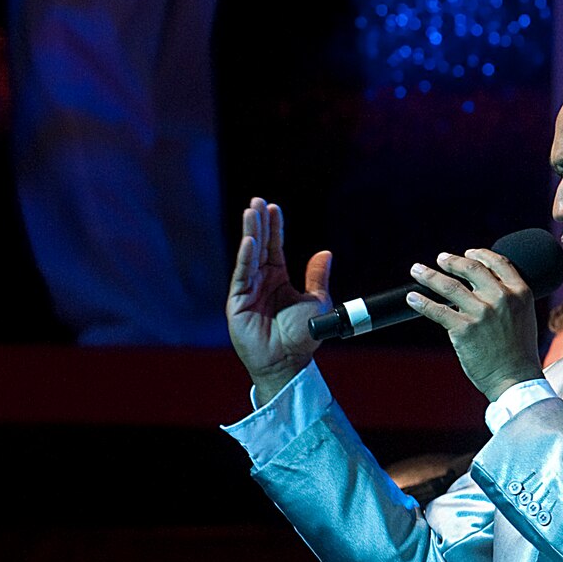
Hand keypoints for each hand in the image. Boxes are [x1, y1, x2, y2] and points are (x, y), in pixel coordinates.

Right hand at [227, 199, 331, 401]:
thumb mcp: (317, 300)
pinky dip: (246, 258)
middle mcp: (261, 281)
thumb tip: (325, 252)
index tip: (274, 208)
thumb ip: (317, 276)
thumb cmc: (303, 334)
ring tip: (251, 212)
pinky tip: (249, 241)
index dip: (274, 228)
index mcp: (278, 279)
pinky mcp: (237, 301)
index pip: (275, 247)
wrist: (290, 360)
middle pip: (259, 246)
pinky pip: (242, 275)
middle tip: (257, 201)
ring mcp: (248, 290)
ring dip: (250, 233)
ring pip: (248, 256)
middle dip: (258, 223)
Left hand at [406, 249, 544, 401]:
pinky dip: (421, 302)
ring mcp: (481, 312)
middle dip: (452, 261)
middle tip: (440, 259)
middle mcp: (501, 298)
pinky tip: (412, 298)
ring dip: (429, 275)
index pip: (499, 263)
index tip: (468, 253)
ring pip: (448, 286)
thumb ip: (507, 300)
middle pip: (471, 269)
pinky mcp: (463, 329)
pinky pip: (437, 310)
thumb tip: (479, 289)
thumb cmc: (519, 352)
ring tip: (416, 270)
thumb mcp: (523, 316)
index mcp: (520, 293)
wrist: (516, 378)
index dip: (481, 255)